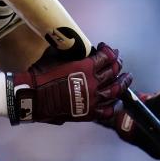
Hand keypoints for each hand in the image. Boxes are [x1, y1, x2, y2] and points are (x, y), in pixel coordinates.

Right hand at [7, 43, 131, 124]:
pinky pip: (107, 109)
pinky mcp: (89, 113)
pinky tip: (115, 99)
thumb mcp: (56, 55)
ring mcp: (93, 99)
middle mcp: (93, 82)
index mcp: (86, 67)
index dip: (109, 50)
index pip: (107, 56)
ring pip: (116, 90)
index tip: (108, 48)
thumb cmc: (41, 75)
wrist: (33, 97)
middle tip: (118, 61)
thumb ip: (70, 52)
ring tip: (127, 77)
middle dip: (118, 64)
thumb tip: (75, 47)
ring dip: (123, 82)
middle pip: (114, 71)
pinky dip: (113, 103)